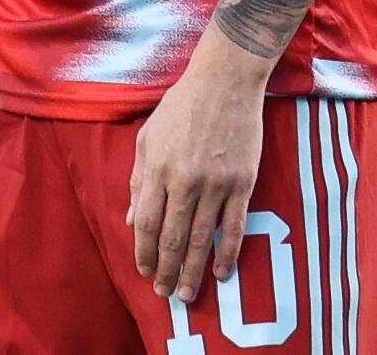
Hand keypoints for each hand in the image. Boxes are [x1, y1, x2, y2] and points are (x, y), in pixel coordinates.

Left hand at [131, 42, 265, 302]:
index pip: (148, 223)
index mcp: (159, 168)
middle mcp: (186, 180)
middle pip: (174, 237)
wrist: (225, 81)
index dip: (145, 251)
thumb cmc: (181, 106)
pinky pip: (235, 226)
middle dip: (167, 270)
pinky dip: (229, 252)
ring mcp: (217, 183)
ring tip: (188, 294)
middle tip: (165, 293)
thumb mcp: (148, 137)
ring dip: (194, 270)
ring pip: (203, 238)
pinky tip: (222, 272)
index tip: (144, 271)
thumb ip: (139, 180)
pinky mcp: (243, 182)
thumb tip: (134, 221)